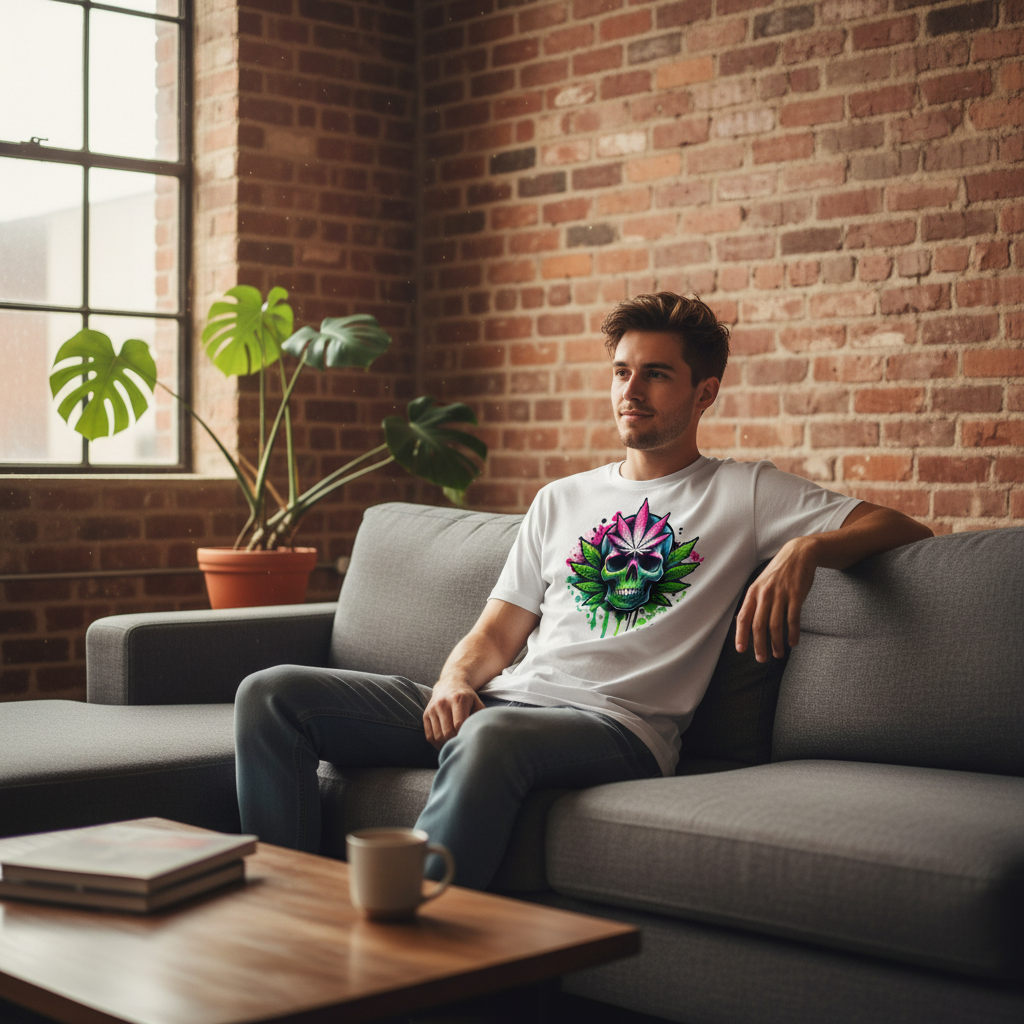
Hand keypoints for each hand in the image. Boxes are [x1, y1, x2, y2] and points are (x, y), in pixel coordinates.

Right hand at [422, 680, 484, 749]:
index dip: (464, 735)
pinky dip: (436, 744)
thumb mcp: (477, 702)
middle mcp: (442, 703)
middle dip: (455, 741)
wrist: (449, 684)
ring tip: (454, 745)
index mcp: (458, 699)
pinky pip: (429, 736)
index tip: (469, 739)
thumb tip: (481, 734)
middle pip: (447, 732)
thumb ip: (480, 716)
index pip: (459, 724)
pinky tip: (444, 744)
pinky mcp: (426, 714)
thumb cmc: (467, 697)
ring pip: (437, 736)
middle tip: (462, 744)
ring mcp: (432, 709)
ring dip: (446, 744)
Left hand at [735, 537, 816, 662]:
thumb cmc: (778, 573)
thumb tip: (744, 622)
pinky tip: (793, 642)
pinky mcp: (796, 595)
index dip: (741, 635)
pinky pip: (793, 618)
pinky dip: (793, 633)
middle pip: (758, 625)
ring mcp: (780, 594)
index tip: (741, 650)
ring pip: (775, 625)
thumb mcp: (761, 584)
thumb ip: (754, 602)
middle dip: (759, 645)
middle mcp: (764, 594)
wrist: (798, 554)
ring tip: (778, 654)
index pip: (743, 617)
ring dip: (776, 643)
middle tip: (762, 659)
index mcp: (753, 593)